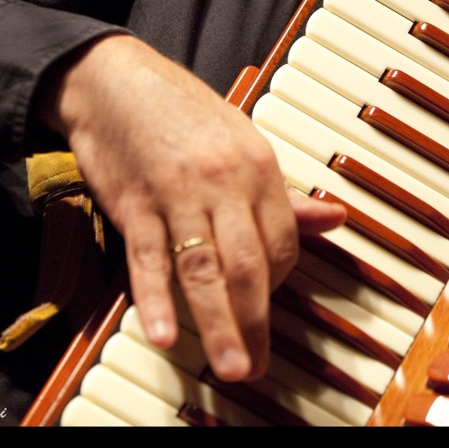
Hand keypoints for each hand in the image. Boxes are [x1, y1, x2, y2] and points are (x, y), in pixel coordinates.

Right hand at [38, 33, 344, 380]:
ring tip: (231, 365)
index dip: (279, 283)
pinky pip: (148, 259)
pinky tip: (163, 332)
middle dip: (256, 323)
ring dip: (219, 324)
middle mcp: (222, 182)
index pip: (283, 241)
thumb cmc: (181, 113)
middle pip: (249, 265)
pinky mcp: (133, 204)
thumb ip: (282, 194)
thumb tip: (334, 218)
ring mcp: (176, 194)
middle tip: (257, 367)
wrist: (113, 80)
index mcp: (258, 166)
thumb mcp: (243, 142)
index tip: (266, 309)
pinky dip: (155, 299)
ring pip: (204, 270)